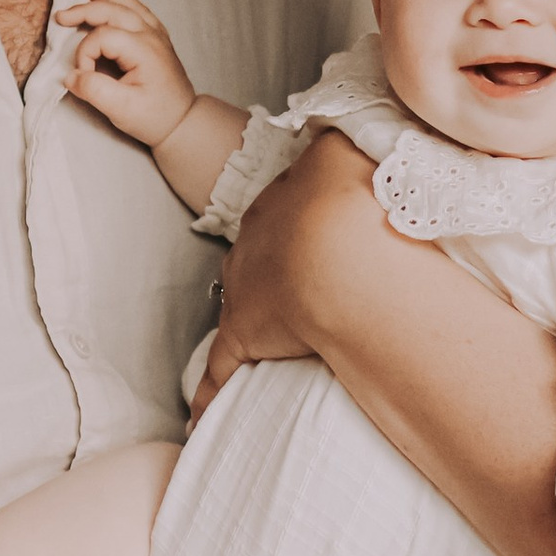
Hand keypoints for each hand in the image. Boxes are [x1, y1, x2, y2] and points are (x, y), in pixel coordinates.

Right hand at [59, 0, 196, 149]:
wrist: (183, 122)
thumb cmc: (154, 117)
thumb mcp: (121, 110)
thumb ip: (94, 90)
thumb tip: (71, 76)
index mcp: (144, 50)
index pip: (102, 37)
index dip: (84, 53)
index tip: (82, 75)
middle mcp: (152, 36)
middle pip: (114, 11)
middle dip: (85, 11)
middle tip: (61, 16)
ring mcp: (157, 35)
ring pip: (129, 6)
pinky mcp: (158, 39)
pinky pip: (139, 11)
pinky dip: (123, 1)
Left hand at [192, 130, 384, 419]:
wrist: (341, 248)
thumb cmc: (356, 198)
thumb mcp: (353, 150)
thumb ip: (344, 143)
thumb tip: (341, 137)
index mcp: (285, 199)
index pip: (288, 207)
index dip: (308, 219)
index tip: (324, 230)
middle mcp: (257, 241)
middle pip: (261, 250)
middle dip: (277, 262)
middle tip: (307, 279)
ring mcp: (247, 289)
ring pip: (239, 302)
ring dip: (253, 319)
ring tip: (272, 333)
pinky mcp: (243, 336)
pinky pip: (219, 370)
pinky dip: (208, 392)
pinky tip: (198, 418)